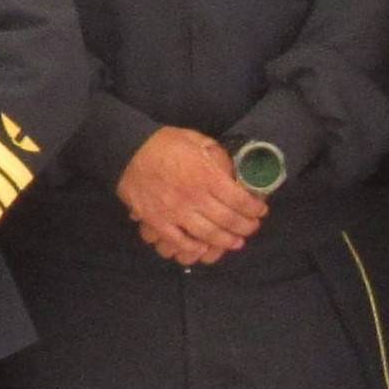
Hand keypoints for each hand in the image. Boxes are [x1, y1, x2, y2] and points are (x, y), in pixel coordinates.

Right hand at [117, 126, 266, 266]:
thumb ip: (217, 156)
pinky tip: (203, 248)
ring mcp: (175, 212)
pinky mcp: (158, 221)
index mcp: (207, 175)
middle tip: (252, 228)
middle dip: (245, 227)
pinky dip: (194, 247)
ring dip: (226, 241)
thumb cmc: (164, 143)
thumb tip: (232, 172)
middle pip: (228, 220)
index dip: (254, 208)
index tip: (261, 211)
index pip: (239, 199)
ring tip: (235, 242)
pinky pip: (179, 241)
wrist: (127, 150)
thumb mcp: (197, 140)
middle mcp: (195, 196)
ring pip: (208, 234)